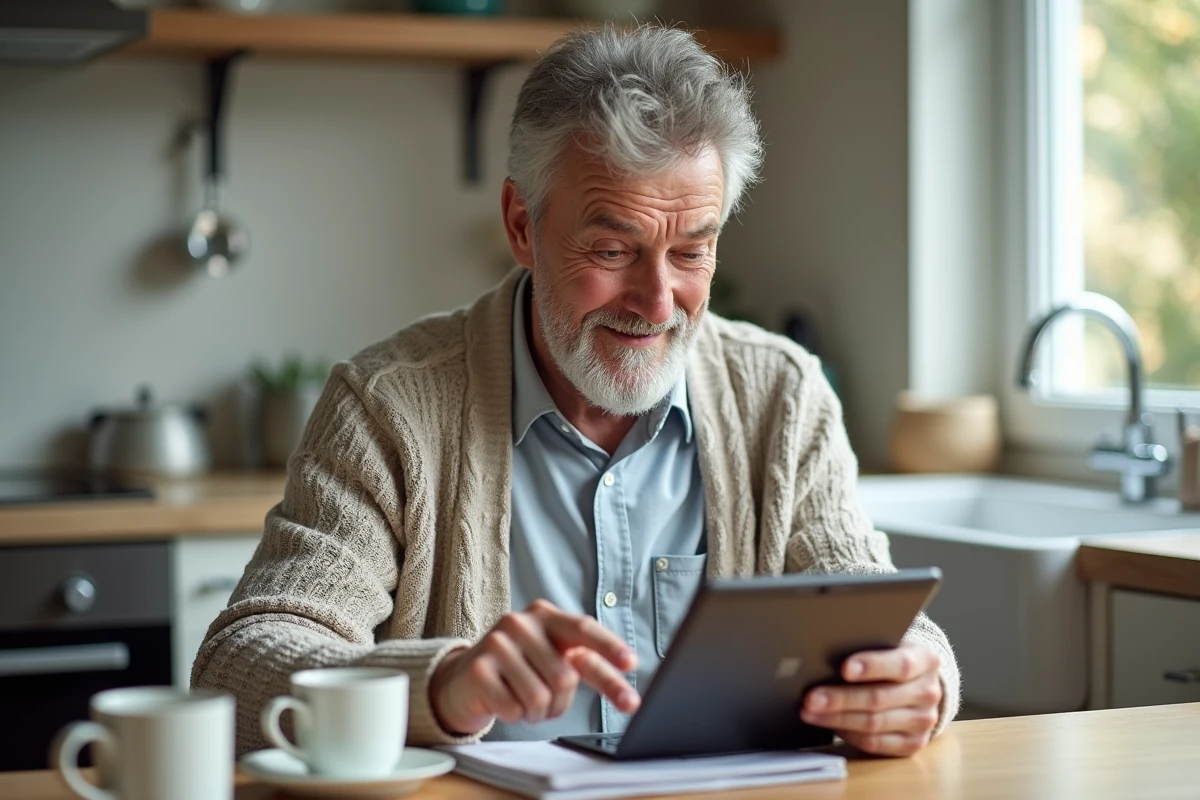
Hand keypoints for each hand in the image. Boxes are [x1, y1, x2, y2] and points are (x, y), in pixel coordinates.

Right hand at [429, 599, 639, 734]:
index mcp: (546, 616)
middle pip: (565, 677)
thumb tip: (625, 684)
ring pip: (540, 698)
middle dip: (560, 703)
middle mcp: (521, 622)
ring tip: (521, 700)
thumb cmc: (519, 668)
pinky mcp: (477, 669)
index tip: (631, 663)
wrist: (464, 679)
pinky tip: (502, 701)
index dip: (609, 647)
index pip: (584, 629)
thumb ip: (584, 663)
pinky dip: (515, 716)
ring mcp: (497, 643)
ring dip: (537, 712)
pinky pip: (514, 709)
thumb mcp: (552, 657)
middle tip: (544, 700)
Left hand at [800, 642, 941, 756]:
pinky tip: (829, 725)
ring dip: (837, 719)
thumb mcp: (887, 645)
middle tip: (811, 698)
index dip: (872, 666)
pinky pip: (875, 743)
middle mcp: (929, 692)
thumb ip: (865, 648)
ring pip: (874, 724)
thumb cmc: (890, 659)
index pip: (900, 665)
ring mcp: (923, 721)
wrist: (917, 684)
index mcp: (926, 660)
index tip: (844, 668)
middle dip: (840, 699)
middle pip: (880, 698)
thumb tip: (824, 655)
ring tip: (810, 712)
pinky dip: (848, 734)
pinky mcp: (913, 743)